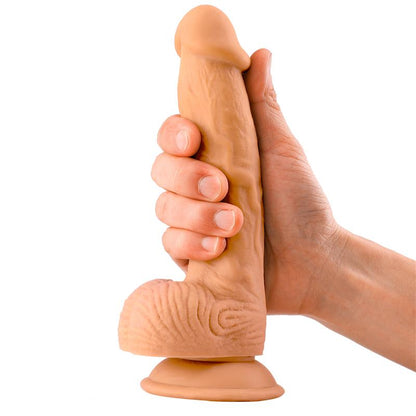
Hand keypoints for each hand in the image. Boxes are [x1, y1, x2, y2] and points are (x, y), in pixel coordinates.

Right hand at [151, 49, 344, 315]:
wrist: (312, 260)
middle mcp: (197, 187)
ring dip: (195, 215)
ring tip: (234, 224)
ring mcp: (192, 220)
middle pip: (161, 171)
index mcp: (214, 158)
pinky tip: (218, 249)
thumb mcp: (282, 150)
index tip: (192, 139)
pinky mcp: (190, 253)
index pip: (174, 138)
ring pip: (164, 209)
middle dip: (186, 178)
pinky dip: (191, 245)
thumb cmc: (301, 203)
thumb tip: (259, 53)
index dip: (173, 134)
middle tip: (220, 186)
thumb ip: (262, 106)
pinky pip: (171, 244)